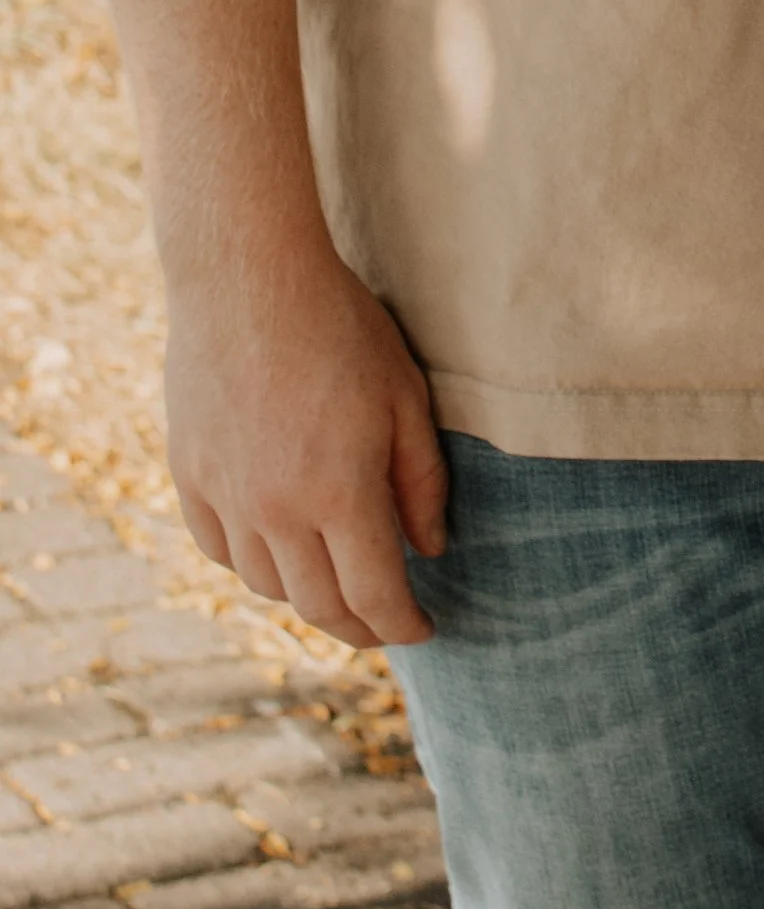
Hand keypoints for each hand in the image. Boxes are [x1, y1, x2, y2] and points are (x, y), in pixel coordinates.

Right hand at [164, 237, 448, 650]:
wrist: (248, 278)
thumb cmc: (341, 328)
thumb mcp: (405, 396)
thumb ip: (421, 481)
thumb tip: (429, 550)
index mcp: (339, 494)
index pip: (374, 595)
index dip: (402, 625)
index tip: (424, 630)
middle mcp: (276, 511)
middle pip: (318, 605)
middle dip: (359, 626)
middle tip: (385, 623)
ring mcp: (226, 498)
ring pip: (267, 585)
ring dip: (307, 596)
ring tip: (337, 583)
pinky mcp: (188, 477)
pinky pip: (221, 550)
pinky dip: (254, 563)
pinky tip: (278, 549)